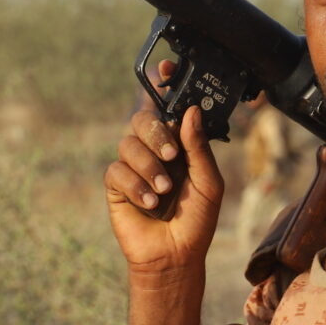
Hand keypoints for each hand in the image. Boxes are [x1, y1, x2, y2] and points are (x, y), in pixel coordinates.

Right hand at [104, 65, 223, 279]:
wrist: (175, 255)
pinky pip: (117, 171)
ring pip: (128, 144)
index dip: (164, 86)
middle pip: (142, 119)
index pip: (168, 109)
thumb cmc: (197, 221)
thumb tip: (190, 111)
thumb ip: (199, 147)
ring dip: (148, 167)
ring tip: (164, 192)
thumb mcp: (208, 183)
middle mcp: (154, 151)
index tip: (166, 69)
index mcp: (178, 145)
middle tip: (171, 156)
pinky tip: (150, 204)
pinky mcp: (116, 186)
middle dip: (156, 133)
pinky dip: (136, 186)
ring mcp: (133, 167)